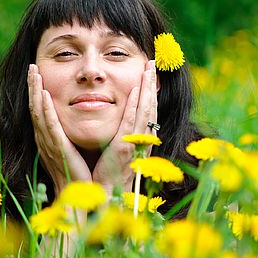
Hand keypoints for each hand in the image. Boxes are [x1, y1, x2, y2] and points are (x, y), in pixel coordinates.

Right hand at [28, 64, 92, 192]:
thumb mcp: (73, 148)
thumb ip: (70, 134)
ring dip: (36, 91)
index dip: (37, 91)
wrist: (81, 195)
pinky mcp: (58, 148)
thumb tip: (74, 120)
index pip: (40, 110)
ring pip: (39, 112)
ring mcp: (49, 144)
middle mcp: (45, 139)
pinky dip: (46, 110)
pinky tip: (45, 95)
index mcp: (49, 138)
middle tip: (32, 66)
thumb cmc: (80, 173)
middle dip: (33, 86)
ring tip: (35, 73)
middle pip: (35, 107)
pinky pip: (50, 126)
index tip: (37, 73)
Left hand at [91, 60, 158, 194]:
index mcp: (138, 138)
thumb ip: (120, 135)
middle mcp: (141, 139)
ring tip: (148, 68)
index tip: (149, 72)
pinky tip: (137, 91)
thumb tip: (119, 123)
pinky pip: (132, 123)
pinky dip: (137, 106)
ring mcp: (135, 143)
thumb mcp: (116, 150)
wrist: (105, 195)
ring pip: (146, 110)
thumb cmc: (108, 175)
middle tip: (152, 62)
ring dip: (148, 88)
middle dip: (151, 83)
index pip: (146, 109)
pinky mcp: (125, 148)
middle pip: (150, 105)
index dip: (149, 90)